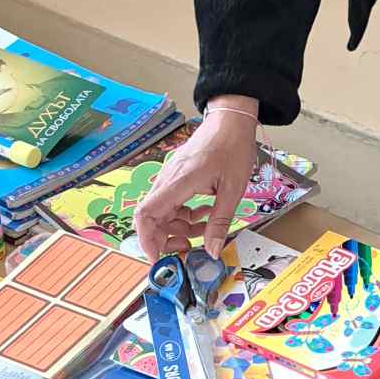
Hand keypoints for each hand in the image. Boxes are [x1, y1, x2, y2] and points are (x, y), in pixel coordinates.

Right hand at [132, 99, 259, 260]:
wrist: (231, 120)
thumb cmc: (232, 147)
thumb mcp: (233, 189)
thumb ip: (219, 222)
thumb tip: (211, 251)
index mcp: (178, 182)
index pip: (146, 214)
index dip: (147, 240)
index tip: (159, 258)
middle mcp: (167, 180)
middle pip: (152, 218)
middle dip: (166, 239)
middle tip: (189, 247)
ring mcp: (170, 177)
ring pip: (163, 212)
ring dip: (180, 227)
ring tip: (206, 230)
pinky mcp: (177, 176)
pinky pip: (173, 202)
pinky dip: (185, 214)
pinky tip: (206, 213)